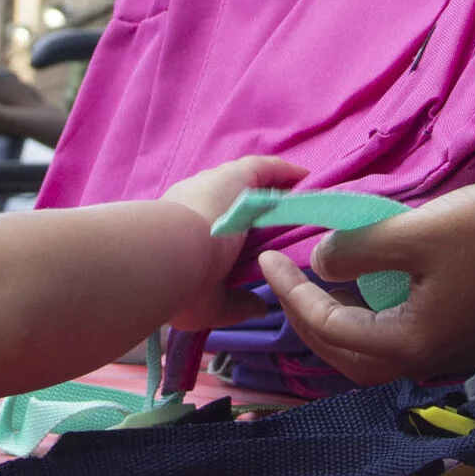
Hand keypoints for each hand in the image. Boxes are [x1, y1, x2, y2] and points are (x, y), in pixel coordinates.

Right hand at [162, 154, 306, 331]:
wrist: (172, 254)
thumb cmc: (183, 284)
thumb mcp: (210, 304)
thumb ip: (236, 304)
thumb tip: (260, 307)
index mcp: (181, 230)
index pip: (210, 224)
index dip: (231, 230)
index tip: (250, 242)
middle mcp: (194, 201)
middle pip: (228, 199)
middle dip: (249, 207)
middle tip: (276, 221)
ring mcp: (213, 185)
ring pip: (245, 181)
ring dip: (269, 188)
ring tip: (295, 197)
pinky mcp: (234, 176)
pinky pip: (263, 168)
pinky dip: (282, 172)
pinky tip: (302, 178)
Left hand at [261, 170, 474, 384]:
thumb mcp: (416, 231)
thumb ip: (358, 251)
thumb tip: (322, 263)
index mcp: (411, 343)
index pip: (330, 327)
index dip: (291, 294)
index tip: (267, 259)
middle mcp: (427, 358)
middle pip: (346, 354)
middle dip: (306, 319)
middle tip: (282, 280)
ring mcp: (448, 349)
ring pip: (372, 351)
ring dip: (337, 323)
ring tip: (315, 283)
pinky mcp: (463, 331)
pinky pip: (399, 336)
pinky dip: (369, 317)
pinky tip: (363, 284)